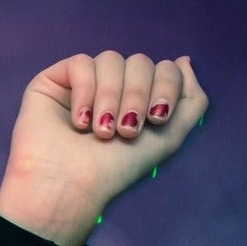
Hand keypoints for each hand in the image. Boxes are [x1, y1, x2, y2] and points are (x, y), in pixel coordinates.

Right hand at [0, 51, 209, 245]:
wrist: (70, 185)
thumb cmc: (116, 169)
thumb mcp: (170, 137)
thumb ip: (192, 99)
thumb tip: (184, 60)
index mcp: (139, 99)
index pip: (164, 68)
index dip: (166, 87)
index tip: (156, 119)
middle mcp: (113, 88)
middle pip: (139, 61)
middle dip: (137, 96)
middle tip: (125, 131)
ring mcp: (83, 83)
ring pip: (111, 59)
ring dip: (111, 98)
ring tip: (100, 132)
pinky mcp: (54, 81)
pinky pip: (81, 63)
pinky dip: (85, 91)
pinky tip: (80, 122)